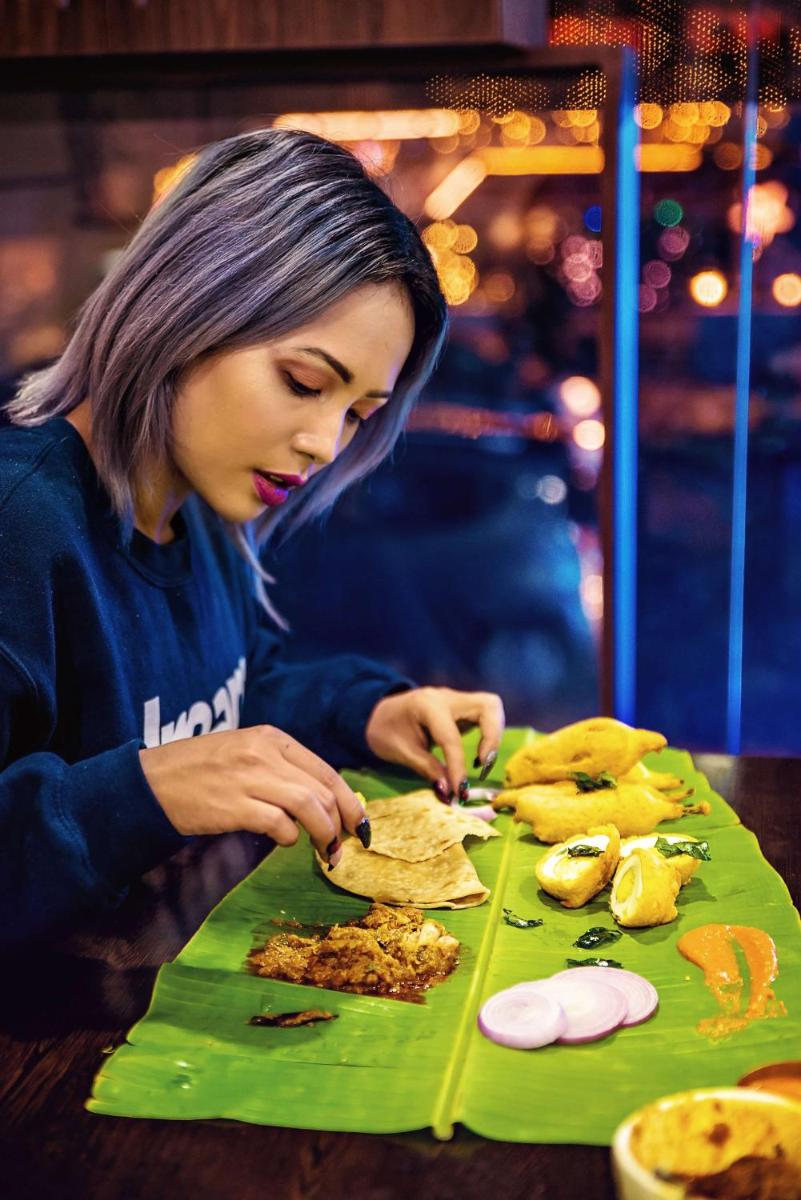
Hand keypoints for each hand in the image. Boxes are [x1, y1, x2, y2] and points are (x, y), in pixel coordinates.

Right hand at [139, 725, 366, 865]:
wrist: (149, 782)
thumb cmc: (198, 771)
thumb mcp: (244, 752)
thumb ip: (281, 769)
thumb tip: (322, 801)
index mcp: (271, 738)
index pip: (326, 771)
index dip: (349, 801)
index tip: (358, 823)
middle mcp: (264, 753)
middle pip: (323, 790)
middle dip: (342, 823)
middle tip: (344, 847)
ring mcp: (249, 777)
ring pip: (309, 807)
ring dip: (324, 835)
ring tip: (325, 852)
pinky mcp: (234, 805)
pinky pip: (279, 824)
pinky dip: (289, 838)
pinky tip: (284, 841)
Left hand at [364, 686, 504, 799]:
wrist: (376, 713)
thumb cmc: (385, 730)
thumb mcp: (401, 752)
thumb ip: (427, 769)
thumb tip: (449, 792)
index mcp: (427, 705)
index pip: (452, 738)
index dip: (458, 768)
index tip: (460, 792)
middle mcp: (447, 697)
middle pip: (488, 706)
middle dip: (492, 738)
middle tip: (481, 767)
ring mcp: (456, 699)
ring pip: (491, 708)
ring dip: (494, 736)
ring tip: (480, 763)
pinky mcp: (461, 708)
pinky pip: (485, 716)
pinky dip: (488, 734)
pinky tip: (475, 756)